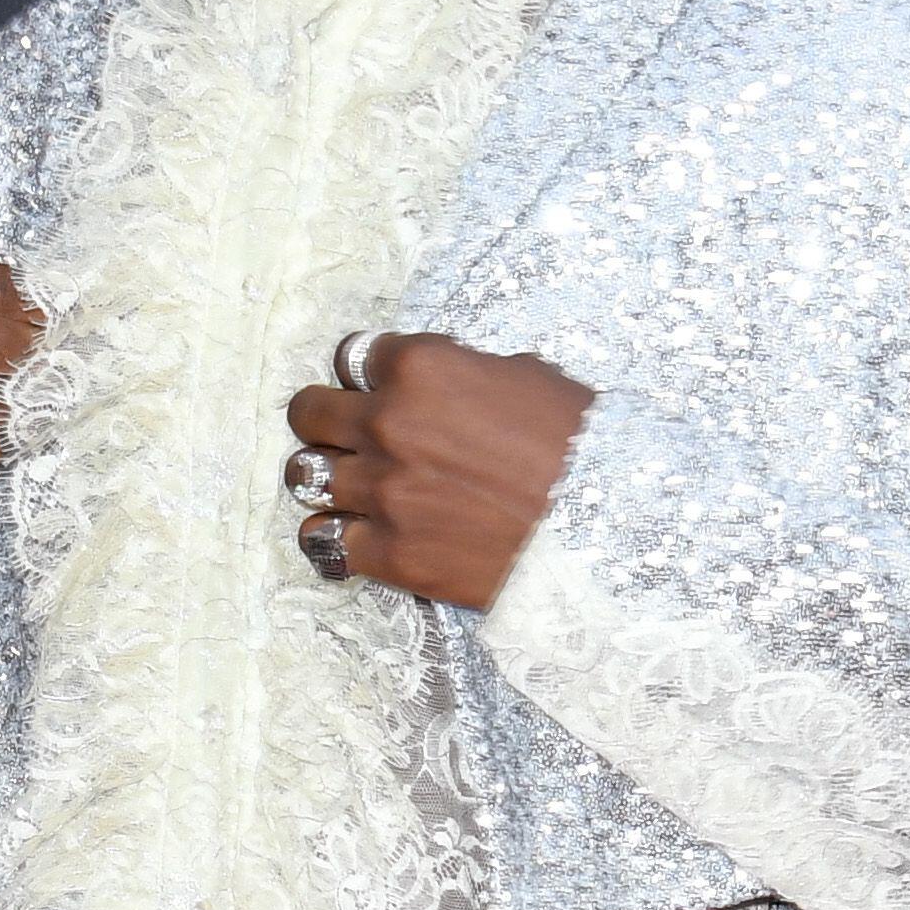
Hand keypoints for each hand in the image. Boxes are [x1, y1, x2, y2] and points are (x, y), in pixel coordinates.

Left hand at [280, 336, 590, 609]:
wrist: (604, 527)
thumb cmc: (578, 446)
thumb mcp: (525, 377)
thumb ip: (462, 372)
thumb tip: (443, 381)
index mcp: (421, 367)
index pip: (351, 356)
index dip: (364, 375)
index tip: (375, 390)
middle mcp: (390, 423)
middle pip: (308, 412)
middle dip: (324, 419)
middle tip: (344, 434)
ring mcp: (385, 491)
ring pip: (304, 476)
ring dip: (324, 477)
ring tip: (347, 487)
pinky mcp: (391, 553)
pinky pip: (322, 543)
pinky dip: (330, 539)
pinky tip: (347, 537)